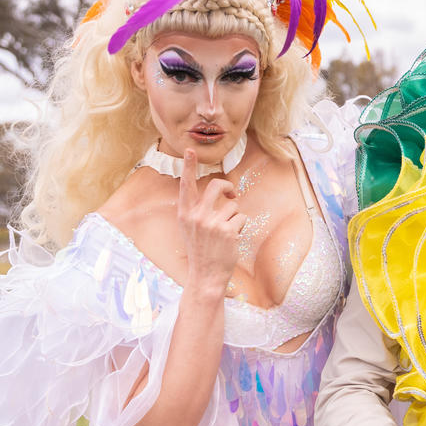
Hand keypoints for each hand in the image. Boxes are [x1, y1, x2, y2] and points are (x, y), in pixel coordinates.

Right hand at [177, 149, 245, 291]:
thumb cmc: (200, 250)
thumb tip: (215, 192)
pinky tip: (231, 240)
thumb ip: (196, 210)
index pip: (186, 186)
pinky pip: (241, 218)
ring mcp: (212, 223)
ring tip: (225, 233)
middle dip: (228, 187)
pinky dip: (240, 227)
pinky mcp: (227, 230)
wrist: (205, 275)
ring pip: (233, 205)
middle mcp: (196, 216)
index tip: (190, 150)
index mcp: (185, 214)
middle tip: (232, 194)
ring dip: (234, 217)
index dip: (189, 167)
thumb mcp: (190, 228)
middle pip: (217, 185)